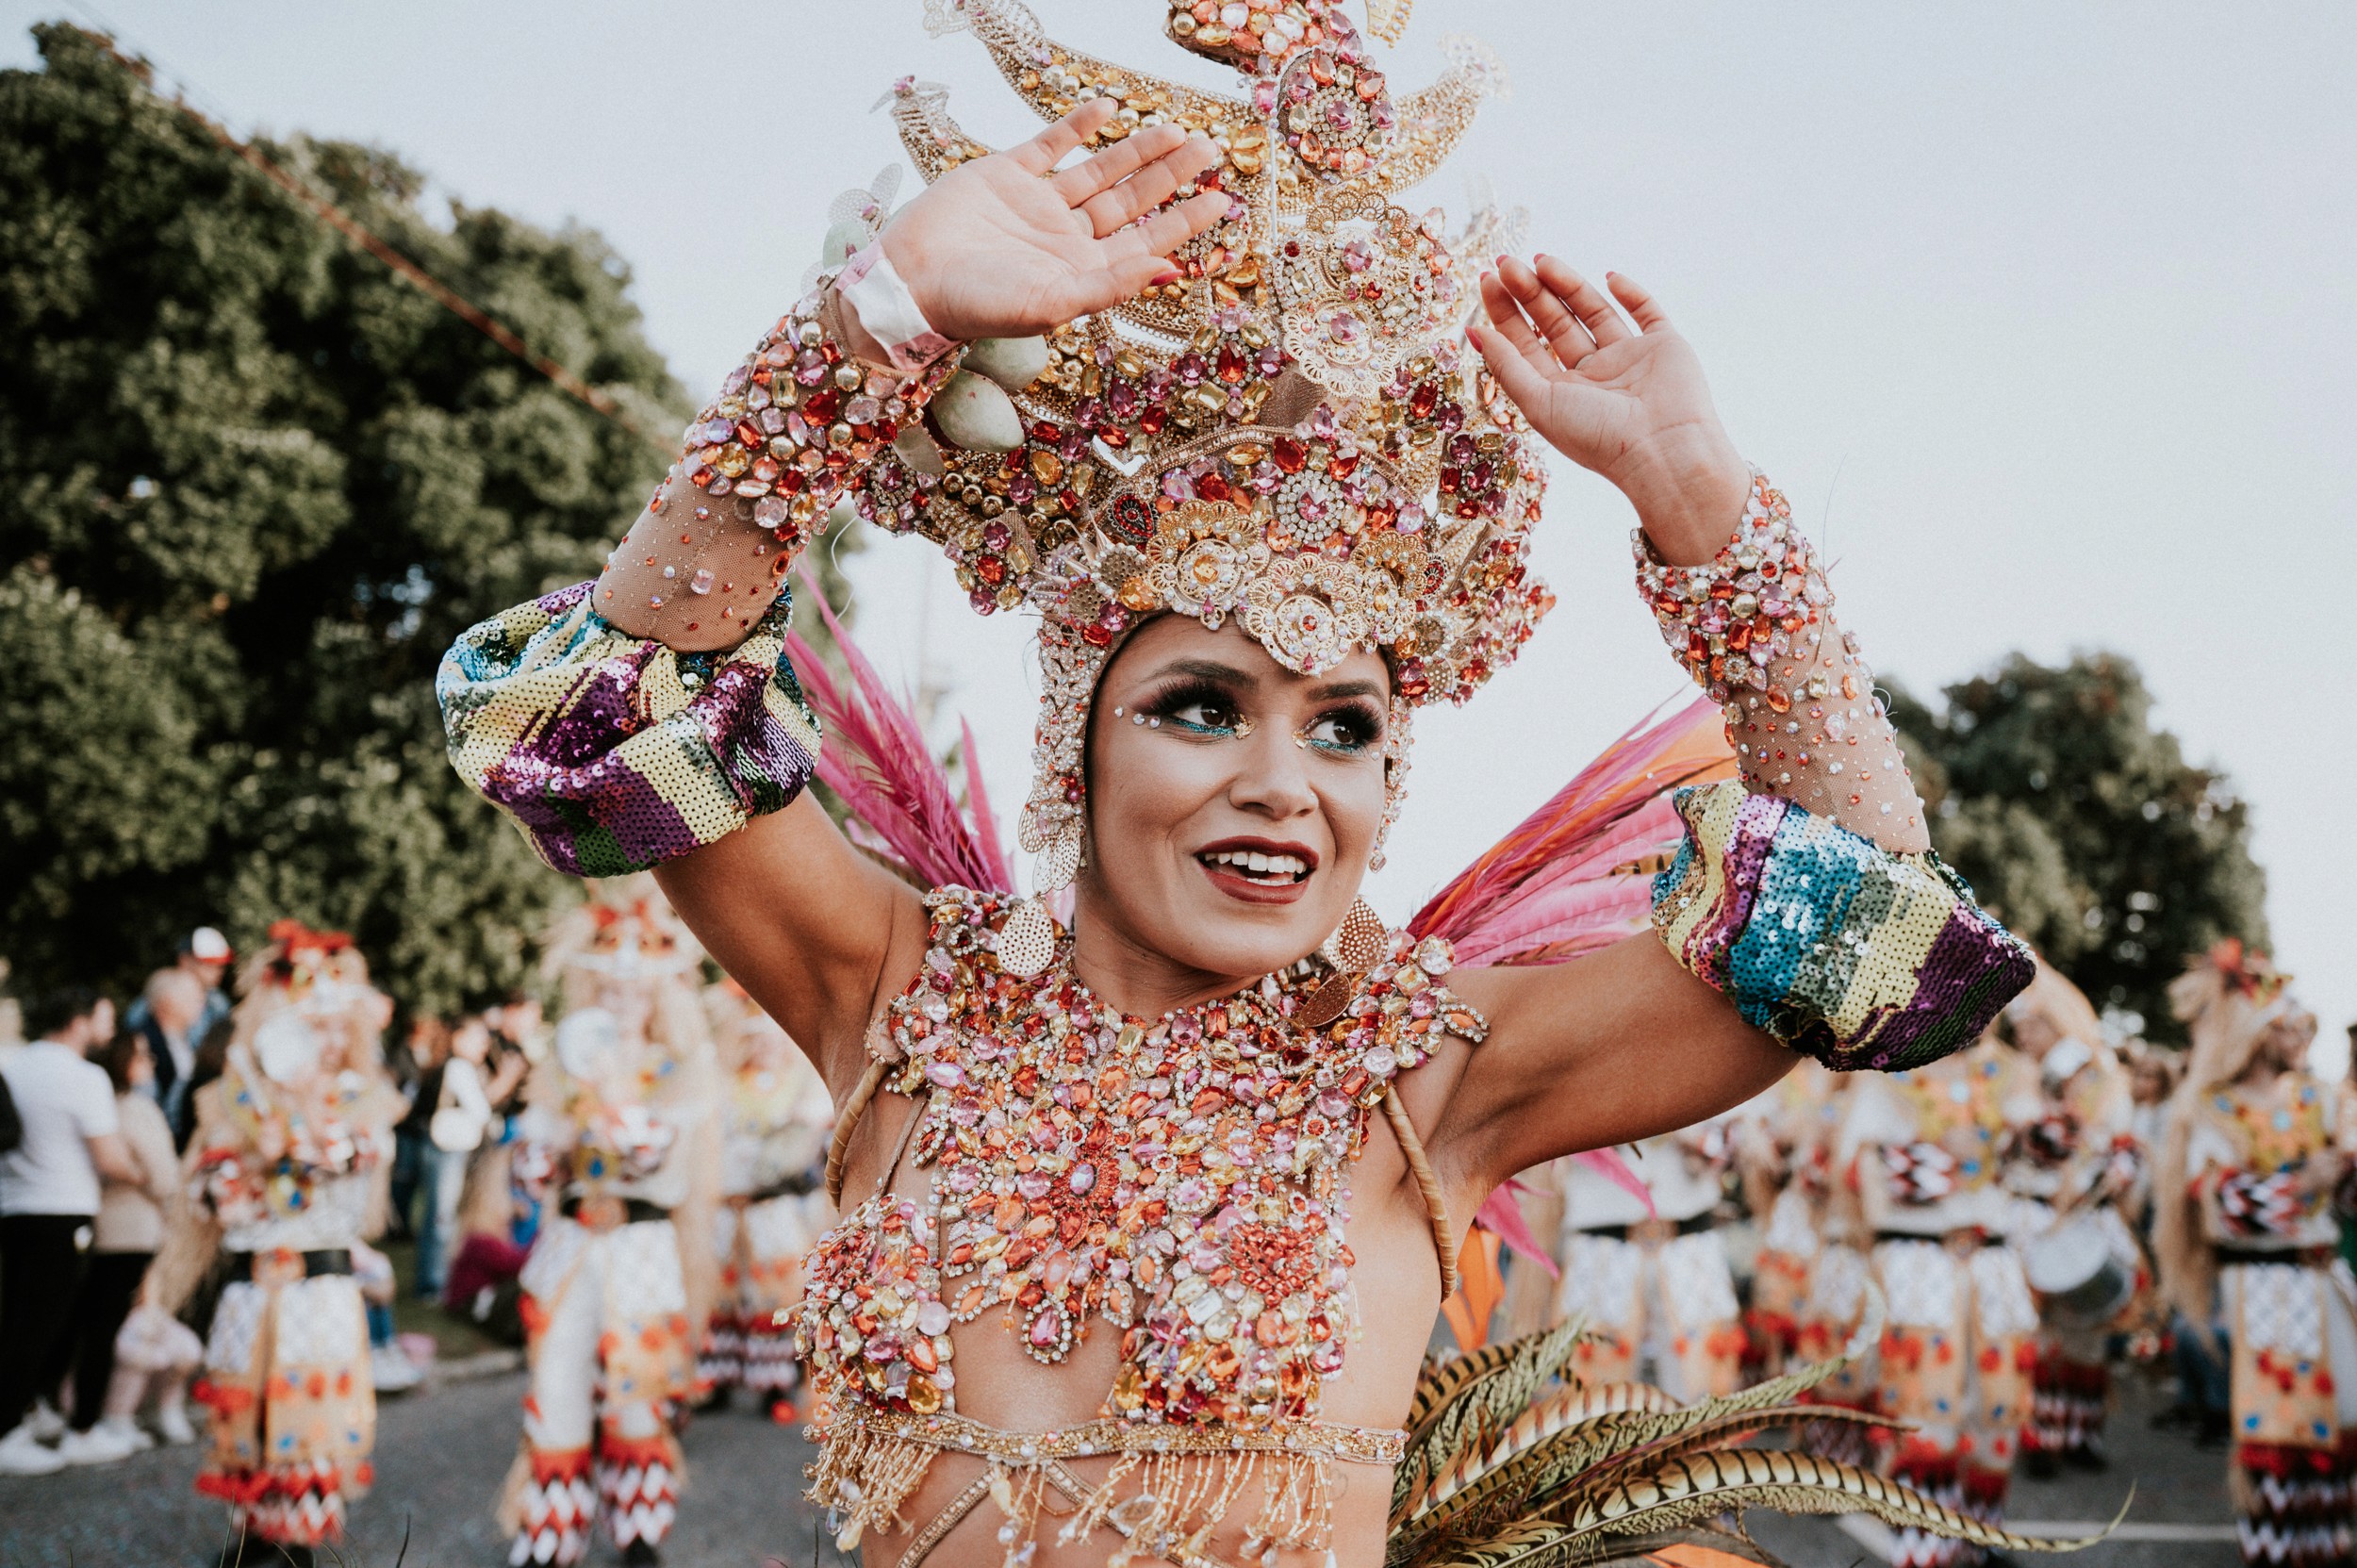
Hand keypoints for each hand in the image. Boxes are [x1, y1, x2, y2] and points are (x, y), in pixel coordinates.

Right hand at [878, 99, 1229, 342]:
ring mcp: (1037, 204)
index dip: (1185, 221)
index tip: (1222, 200)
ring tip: (1175, 131)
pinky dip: (1077, 127)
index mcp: (1083, 271)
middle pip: (1132, 201)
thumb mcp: (1052, 302)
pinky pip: (1049, 146)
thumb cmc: (977, 306)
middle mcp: (1066, 237)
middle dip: (1171, 177)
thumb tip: (1172, 271)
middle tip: (1210, 150)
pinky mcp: (1005, 175)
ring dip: (1137, 150)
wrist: (909, 281)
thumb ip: (1113, 286)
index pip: (1147, 241)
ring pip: (1099, 171)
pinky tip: (1108, 109)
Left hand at [1470, 257, 1751, 565]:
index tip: (1488, 281)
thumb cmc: (1597, 436)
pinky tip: (1608, 275)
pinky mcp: (1664, 347)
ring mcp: (1628, 359)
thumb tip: (1474, 332)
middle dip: (1530, 292)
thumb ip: (1507, 366)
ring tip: (1541, 259)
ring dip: (1568, 284)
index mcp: (1560, 392)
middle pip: (1555, 323)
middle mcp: (1592, 375)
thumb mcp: (1539, 402)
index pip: (1526, 344)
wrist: (1664, 450)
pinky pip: (1647, 313)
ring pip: (1594, 311)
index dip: (1506, 313)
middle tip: (1508, 263)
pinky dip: (1631, 292)